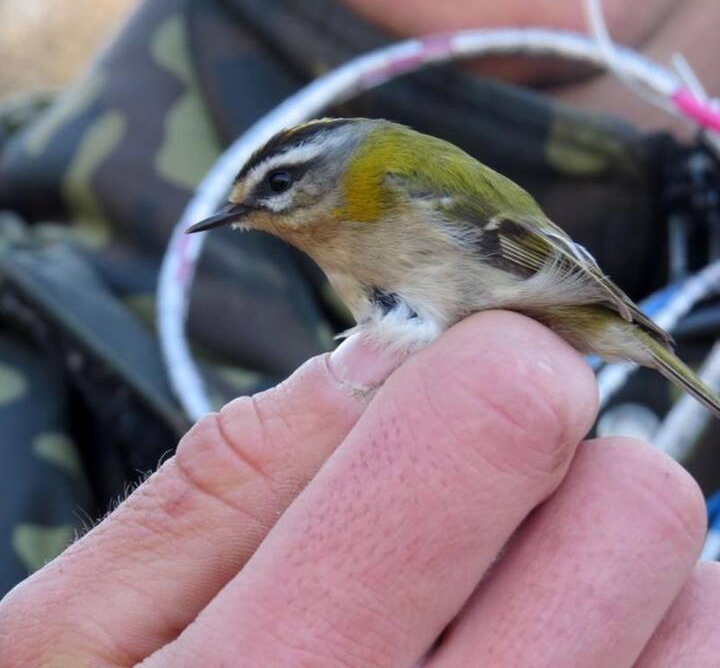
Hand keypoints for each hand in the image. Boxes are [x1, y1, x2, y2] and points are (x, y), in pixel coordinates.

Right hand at [1, 312, 716, 666]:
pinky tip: (538, 656)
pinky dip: (643, 644)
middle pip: (634, 504)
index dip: (496, 356)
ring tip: (494, 597)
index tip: (464, 368)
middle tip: (471, 487)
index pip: (495, 420)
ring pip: (700, 606)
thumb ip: (232, 472)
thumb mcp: (76, 636)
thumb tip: (388, 353)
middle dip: (559, 456)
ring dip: (603, 562)